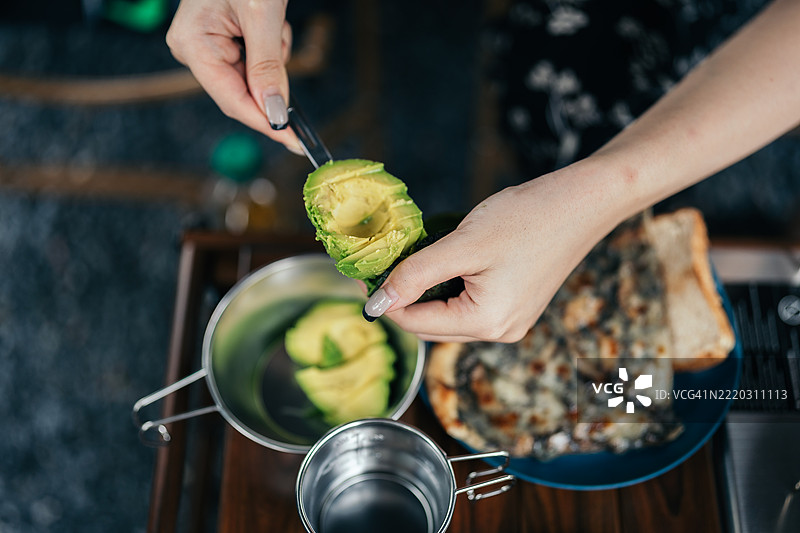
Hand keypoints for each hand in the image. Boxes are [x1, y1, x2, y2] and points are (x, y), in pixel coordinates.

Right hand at [166, 0, 301, 152]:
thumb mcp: (262, 16)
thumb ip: (268, 67)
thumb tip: (275, 113)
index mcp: (192, 44)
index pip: (232, 100)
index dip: (265, 123)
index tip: (293, 142)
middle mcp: (193, 49)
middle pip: (242, 93)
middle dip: (271, 81)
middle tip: (284, 47)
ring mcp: (206, 46)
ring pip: (253, 78)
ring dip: (274, 60)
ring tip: (274, 24)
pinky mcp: (223, 41)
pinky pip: (255, 62)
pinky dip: (272, 48)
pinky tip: (271, 24)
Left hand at [365, 162, 621, 342]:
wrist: (583, 201)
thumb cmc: (529, 218)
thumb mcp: (463, 244)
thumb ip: (416, 274)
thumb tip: (378, 302)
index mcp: (486, 323)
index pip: (415, 324)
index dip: (384, 300)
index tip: (363, 274)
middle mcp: (500, 332)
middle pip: (430, 325)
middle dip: (403, 298)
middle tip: (383, 264)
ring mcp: (510, 321)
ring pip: (448, 316)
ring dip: (425, 293)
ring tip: (415, 258)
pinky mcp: (516, 306)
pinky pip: (468, 306)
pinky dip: (448, 288)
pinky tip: (445, 262)